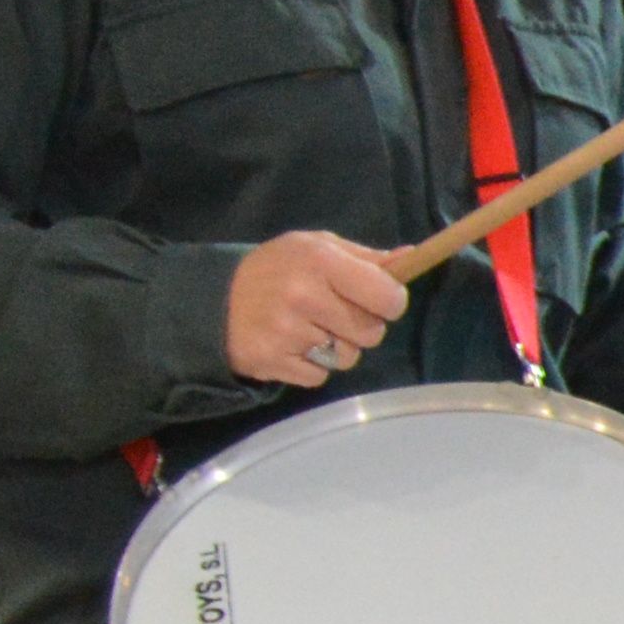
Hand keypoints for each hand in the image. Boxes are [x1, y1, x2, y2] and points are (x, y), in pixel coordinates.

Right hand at [226, 230, 408, 388]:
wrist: (214, 299)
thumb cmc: (277, 268)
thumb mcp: (317, 248)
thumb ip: (365, 258)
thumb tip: (409, 258)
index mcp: (320, 261)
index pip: (387, 296)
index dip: (390, 301)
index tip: (380, 300)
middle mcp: (303, 296)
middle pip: (372, 333)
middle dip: (362, 327)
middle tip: (336, 314)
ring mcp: (287, 332)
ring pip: (348, 358)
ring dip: (338, 348)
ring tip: (311, 328)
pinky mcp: (273, 361)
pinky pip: (321, 376)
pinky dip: (313, 365)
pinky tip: (293, 345)